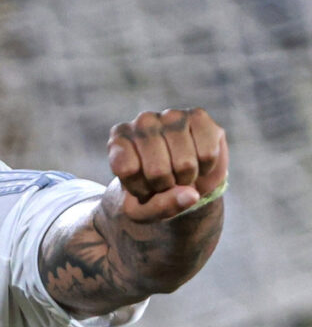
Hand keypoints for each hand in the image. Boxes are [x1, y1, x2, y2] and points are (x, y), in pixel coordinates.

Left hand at [107, 108, 228, 221]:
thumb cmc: (153, 192)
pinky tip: (197, 162)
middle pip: (157, 170)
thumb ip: (161, 207)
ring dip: (187, 178)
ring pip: (185, 163)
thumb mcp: (144, 210)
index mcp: (119, 140)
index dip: (140, 189)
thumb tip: (192, 195)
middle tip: (165, 182)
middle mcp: (142, 122)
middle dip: (165, 186)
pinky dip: (205, 168)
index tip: (142, 188)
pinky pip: (207, 154)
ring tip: (180, 172)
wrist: (178, 180)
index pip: (128, 170)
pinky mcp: (199, 116)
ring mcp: (171, 115)